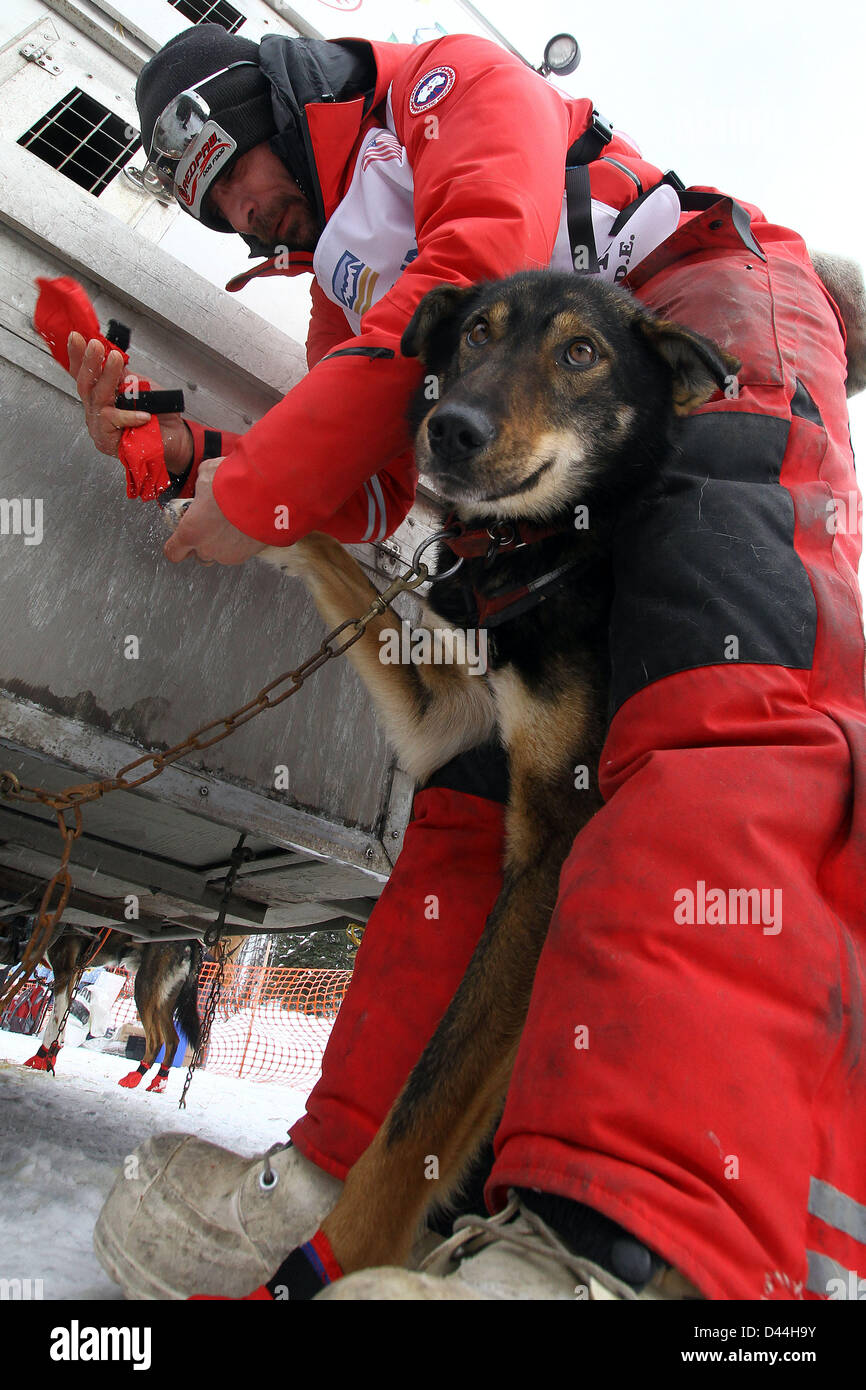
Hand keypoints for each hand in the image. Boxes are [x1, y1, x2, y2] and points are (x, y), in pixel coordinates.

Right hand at [67, 332, 192, 474]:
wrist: (174, 437)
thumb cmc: (158, 413)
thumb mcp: (140, 387)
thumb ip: (123, 376)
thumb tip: (110, 357)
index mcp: (100, 396)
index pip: (84, 374)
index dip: (77, 356)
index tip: (76, 337)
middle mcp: (96, 411)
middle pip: (85, 385)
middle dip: (89, 363)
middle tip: (95, 346)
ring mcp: (99, 427)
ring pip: (98, 400)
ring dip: (106, 377)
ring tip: (114, 360)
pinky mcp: (109, 442)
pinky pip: (114, 423)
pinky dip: (129, 415)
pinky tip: (142, 412)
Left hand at [163, 458, 266, 565]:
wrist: (266, 492)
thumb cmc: (232, 484)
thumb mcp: (207, 473)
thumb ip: (201, 484)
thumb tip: (205, 481)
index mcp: (190, 532)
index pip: (173, 552)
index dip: (176, 545)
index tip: (180, 537)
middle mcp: (208, 549)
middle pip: (199, 555)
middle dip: (202, 542)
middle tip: (210, 524)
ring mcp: (230, 554)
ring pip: (221, 554)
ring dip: (222, 543)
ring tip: (231, 524)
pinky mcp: (249, 554)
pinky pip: (240, 551)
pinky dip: (241, 541)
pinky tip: (245, 525)